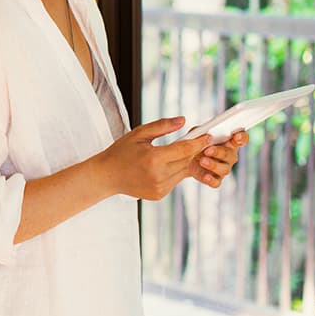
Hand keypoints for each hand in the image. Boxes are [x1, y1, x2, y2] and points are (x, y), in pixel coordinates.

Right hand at [97, 116, 212, 200]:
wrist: (107, 176)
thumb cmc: (121, 152)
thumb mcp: (139, 134)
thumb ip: (162, 126)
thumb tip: (183, 120)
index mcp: (153, 159)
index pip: (184, 149)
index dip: (198, 141)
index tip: (207, 135)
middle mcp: (158, 176)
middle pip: (186, 160)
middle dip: (194, 150)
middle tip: (200, 139)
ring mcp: (160, 188)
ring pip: (182, 171)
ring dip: (185, 161)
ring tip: (184, 150)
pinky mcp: (159, 194)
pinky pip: (175, 180)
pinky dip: (175, 171)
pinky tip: (168, 163)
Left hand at [189, 130, 248, 187]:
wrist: (184, 158)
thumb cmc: (196, 143)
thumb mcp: (196, 134)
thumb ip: (202, 134)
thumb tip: (207, 136)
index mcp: (229, 141)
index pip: (242, 138)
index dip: (242, 137)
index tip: (237, 137)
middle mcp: (229, 155)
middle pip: (231, 154)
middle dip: (219, 152)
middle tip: (208, 150)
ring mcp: (223, 168)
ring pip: (224, 169)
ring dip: (213, 165)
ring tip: (202, 161)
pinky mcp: (215, 179)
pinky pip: (217, 182)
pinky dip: (212, 180)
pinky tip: (206, 176)